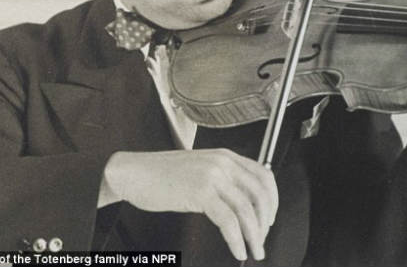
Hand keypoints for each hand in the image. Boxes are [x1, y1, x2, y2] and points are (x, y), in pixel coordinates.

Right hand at [99, 148, 277, 260]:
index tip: (270, 218)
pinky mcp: (200, 192)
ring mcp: (212, 176)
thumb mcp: (199, 169)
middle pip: (260, 194)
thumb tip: (243, 204)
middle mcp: (223, 163)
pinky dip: (237, 239)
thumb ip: (222, 179)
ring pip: (246, 209)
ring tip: (253, 250)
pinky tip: (237, 248)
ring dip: (254, 235)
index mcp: (225, 156)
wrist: (133, 173)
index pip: (263, 175)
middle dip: (265, 222)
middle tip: (262, 239)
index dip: (272, 200)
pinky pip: (228, 220)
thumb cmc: (161, 174)